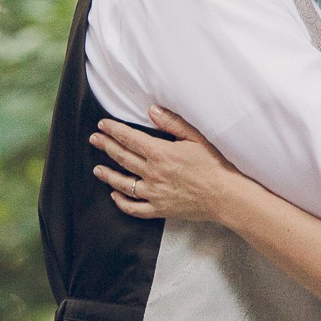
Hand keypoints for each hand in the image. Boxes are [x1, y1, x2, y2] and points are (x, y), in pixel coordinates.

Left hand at [91, 106, 239, 223]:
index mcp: (161, 153)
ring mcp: (154, 193)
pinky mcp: (159, 209)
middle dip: (106, 146)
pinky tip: (115, 195)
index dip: (114, 130)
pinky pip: (134, 208)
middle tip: (94, 139)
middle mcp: (153, 173)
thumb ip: (172, 123)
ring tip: (97, 169)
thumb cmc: (215, 164)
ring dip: (107, 174)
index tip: (103, 125)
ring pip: (123, 183)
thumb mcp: (196, 137)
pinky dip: (121, 202)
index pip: (129, 138)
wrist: (226, 195)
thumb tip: (152, 111)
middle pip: (122, 157)